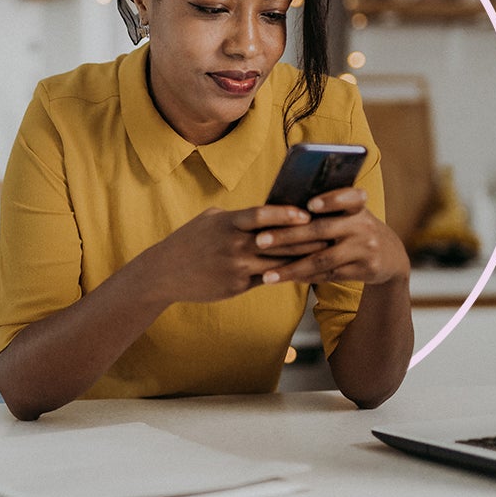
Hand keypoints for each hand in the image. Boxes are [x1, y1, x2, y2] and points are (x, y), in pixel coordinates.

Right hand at [136, 205, 315, 303]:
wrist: (165, 273)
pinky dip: (286, 274)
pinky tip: (303, 272)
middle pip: (276, 241)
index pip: (260, 215)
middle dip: (305, 238)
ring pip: (277, 262)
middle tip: (331, 233)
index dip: (285, 214)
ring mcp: (236, 268)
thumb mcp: (209, 219)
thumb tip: (265, 210)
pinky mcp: (237, 286)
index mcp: (227, 223)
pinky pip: (267, 279)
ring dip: (302, 258)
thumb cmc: (189, 241)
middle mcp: (233, 245)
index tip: (306, 214)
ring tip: (325, 254)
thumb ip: (237, 216)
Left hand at [254, 188, 408, 285]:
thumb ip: (326, 209)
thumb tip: (280, 210)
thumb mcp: (350, 213)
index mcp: (358, 205)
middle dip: (288, 236)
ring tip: (267, 275)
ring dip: (292, 268)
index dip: (331, 200)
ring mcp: (365, 249)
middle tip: (260, 241)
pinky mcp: (364, 270)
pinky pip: (329, 275)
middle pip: (321, 230)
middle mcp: (363, 225)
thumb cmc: (355, 227)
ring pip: (322, 259)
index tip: (311, 205)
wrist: (391, 256)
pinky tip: (286, 279)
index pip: (349, 197)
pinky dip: (306, 277)